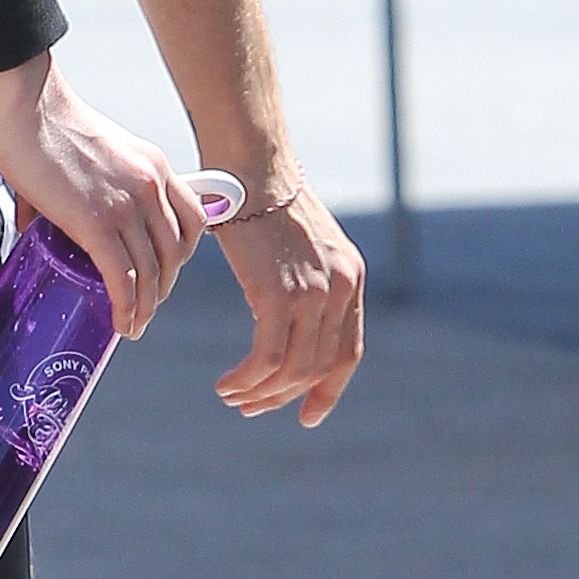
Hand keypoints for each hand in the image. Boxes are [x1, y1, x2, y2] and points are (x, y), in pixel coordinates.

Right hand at [0, 53, 207, 339]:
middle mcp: (149, 185)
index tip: (165, 272)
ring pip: (152, 272)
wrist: (25, 103)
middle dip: (162, 287)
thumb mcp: (91, 150)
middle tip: (144, 305)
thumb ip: (80, 185)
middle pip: (175, 253)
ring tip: (132, 324)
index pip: (193, 219)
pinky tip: (120, 321)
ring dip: (145, 307)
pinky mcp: (95, 221)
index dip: (182, 255)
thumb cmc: (44, 121)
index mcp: (153, 165)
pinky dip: (125, 306)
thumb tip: (34, 223)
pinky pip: (121, 276)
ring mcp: (125, 204)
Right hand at [214, 182, 363, 427]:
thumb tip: (283, 314)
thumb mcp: (299, 241)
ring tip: (233, 396)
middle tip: (252, 407)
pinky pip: (267, 357)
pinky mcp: (278, 294)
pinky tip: (227, 382)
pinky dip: (246, 378)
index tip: (306, 415)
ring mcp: (313, 293)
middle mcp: (341, 288)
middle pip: (319, 367)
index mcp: (351, 278)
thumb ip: (304, 278)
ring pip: (293, 369)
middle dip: (283, 397)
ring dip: (260, 392)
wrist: (249, 163)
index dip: (328, 390)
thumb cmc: (260, 194)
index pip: (348, 352)